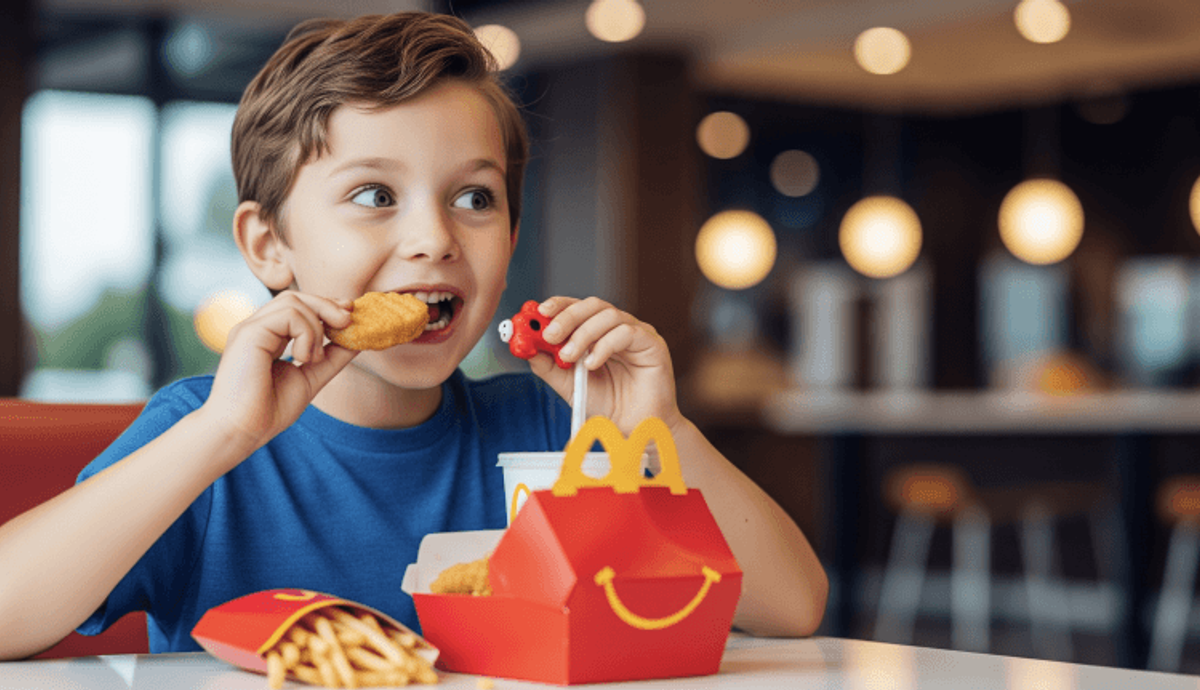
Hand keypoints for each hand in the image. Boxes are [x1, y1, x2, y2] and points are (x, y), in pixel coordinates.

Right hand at [203, 291, 358, 453]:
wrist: (243, 431)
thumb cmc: (270, 410)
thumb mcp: (312, 377)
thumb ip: (332, 357)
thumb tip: (358, 339)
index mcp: (268, 336)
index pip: (298, 306)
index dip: (326, 306)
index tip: (349, 316)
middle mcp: (257, 328)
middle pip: (296, 296)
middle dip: (327, 306)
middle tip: (348, 321)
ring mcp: (251, 328)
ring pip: (293, 301)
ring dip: (316, 328)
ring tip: (313, 358)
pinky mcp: (248, 333)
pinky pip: (288, 314)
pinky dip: (306, 333)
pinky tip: (302, 358)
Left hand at [528, 296, 681, 434]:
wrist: (634, 429)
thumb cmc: (608, 405)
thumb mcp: (569, 386)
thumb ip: (549, 367)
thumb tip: (527, 348)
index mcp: (598, 332)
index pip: (577, 307)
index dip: (558, 305)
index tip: (539, 312)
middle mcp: (617, 328)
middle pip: (592, 305)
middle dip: (567, 317)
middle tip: (550, 334)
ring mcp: (637, 333)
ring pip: (608, 315)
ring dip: (583, 333)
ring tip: (569, 357)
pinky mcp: (652, 343)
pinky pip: (626, 332)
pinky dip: (604, 346)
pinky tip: (592, 365)